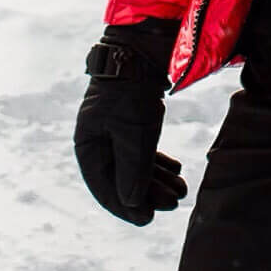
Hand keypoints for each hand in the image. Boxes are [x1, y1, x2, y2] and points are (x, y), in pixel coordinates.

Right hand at [73, 75, 186, 225]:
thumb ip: (132, 173)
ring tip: (182, 190)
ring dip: (157, 179)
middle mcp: (97, 139)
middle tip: (174, 204)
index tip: (148, 220)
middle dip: (149, 193)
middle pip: (122, 178)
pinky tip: (176, 170)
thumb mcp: (133, 136)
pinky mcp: (130, 118)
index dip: (125, 207)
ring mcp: (114, 128)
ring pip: (135, 164)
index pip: (103, 187)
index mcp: (88, 145)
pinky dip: (158, 161)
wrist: (142, 50)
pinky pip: (142, 149)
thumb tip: (133, 204)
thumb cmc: (131, 94)